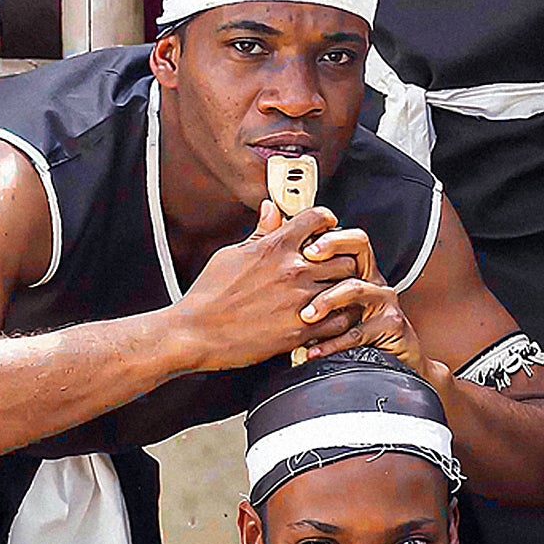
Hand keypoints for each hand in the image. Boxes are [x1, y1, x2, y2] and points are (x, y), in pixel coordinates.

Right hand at [173, 212, 362, 372]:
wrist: (195, 334)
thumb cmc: (208, 296)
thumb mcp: (231, 255)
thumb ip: (260, 233)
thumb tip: (271, 210)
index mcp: (275, 247)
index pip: (318, 218)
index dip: (326, 221)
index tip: (327, 228)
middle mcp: (292, 270)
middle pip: (343, 253)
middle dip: (341, 257)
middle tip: (333, 266)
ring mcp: (300, 300)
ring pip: (347, 285)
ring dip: (344, 287)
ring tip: (333, 292)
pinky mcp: (302, 330)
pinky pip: (340, 319)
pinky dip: (339, 316)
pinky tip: (329, 316)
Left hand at [278, 219, 434, 374]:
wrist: (385, 365)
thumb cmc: (347, 331)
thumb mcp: (323, 300)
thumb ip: (299, 267)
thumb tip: (275, 221)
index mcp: (357, 268)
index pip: (347, 237)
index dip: (330, 235)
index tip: (306, 245)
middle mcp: (372, 278)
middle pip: (359, 248)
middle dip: (330, 251)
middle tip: (304, 262)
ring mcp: (383, 300)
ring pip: (355, 288)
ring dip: (327, 300)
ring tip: (306, 316)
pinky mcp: (390, 325)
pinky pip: (358, 331)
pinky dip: (332, 343)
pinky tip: (312, 350)